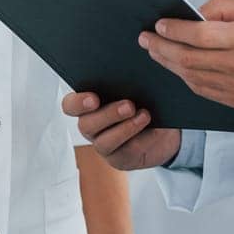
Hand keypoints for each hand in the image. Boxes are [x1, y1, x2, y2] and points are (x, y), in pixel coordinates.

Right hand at [63, 91, 182, 170]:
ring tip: (145, 115)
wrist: (162, 130)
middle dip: (108, 114)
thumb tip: (136, 74)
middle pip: (87, 124)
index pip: (71, 105)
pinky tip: (156, 129)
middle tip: (129, 105)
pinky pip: (128, 152)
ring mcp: (104, 145)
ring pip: (104, 142)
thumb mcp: (136, 88)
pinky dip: (144, 139)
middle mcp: (92, 126)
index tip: (94, 98)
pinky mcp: (120, 159)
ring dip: (125, 128)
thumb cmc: (144, 102)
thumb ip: (127, 82)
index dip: (78, 103)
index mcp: (88, 105)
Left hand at [137, 0, 233, 110]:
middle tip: (145, 39)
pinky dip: (184, 77)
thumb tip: (195, 13)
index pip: (199, 34)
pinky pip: (200, 89)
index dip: (174, 30)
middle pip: (187, 58)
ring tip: (155, 51)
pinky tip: (175, 67)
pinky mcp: (233, 100)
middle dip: (161, 47)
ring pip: (190, 76)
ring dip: (168, 63)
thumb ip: (223, 7)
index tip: (159, 24)